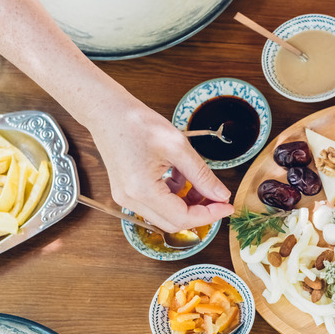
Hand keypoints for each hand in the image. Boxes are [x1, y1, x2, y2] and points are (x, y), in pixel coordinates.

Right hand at [87, 102, 233, 231]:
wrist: (107, 111)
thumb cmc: (137, 123)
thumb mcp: (178, 147)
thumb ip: (202, 175)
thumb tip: (221, 195)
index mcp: (142, 190)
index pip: (183, 217)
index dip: (210, 215)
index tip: (228, 206)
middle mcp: (130, 200)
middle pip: (174, 222)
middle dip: (200, 212)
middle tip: (218, 197)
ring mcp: (126, 198)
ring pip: (166, 215)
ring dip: (187, 203)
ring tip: (197, 180)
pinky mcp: (127, 192)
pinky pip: (156, 204)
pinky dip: (174, 195)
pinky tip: (180, 176)